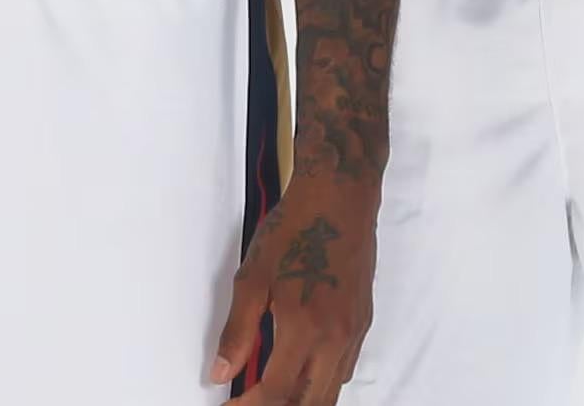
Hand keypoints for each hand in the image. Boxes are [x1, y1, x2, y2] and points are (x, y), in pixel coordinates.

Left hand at [208, 177, 378, 405]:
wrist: (340, 198)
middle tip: (250, 401)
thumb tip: (220, 372)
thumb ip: (237, 331)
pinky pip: (344, 370)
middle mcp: (336, 338)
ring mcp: (354, 333)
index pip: (277, 393)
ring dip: (301, 399)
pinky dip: (320, 382)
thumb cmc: (295, 229)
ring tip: (270, 390)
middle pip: (309, 404)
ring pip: (331, 391)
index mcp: (305, 328)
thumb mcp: (253, 278)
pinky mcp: (363, 323)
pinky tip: (299, 369)